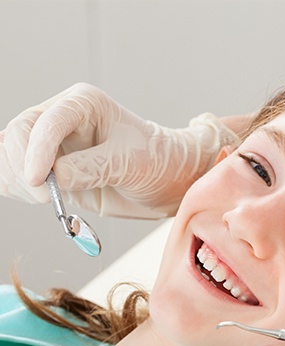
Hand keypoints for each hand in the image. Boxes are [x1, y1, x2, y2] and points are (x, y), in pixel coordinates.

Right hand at [0, 83, 238, 217]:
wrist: (166, 181)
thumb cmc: (157, 161)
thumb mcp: (130, 162)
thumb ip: (92, 168)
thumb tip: (54, 178)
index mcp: (83, 104)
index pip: (46, 121)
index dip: (36, 151)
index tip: (38, 181)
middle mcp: (63, 119)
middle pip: (18, 134)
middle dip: (23, 167)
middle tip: (46, 197)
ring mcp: (54, 145)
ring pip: (11, 154)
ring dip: (18, 179)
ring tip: (47, 199)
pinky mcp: (52, 169)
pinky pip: (18, 174)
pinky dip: (17, 188)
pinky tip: (39, 198)